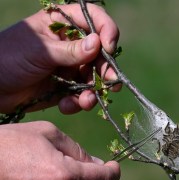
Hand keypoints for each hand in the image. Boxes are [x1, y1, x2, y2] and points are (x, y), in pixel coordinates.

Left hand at [0, 3, 118, 113]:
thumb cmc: (8, 58)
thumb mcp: (40, 51)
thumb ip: (70, 50)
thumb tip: (98, 43)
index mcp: (61, 25)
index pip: (93, 20)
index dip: (106, 31)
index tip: (109, 47)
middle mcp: (70, 45)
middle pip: (99, 54)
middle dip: (105, 70)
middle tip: (111, 83)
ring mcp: (69, 67)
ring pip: (93, 78)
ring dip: (93, 91)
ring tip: (86, 101)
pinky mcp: (66, 87)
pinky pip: (80, 95)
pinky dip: (77, 103)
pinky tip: (65, 105)